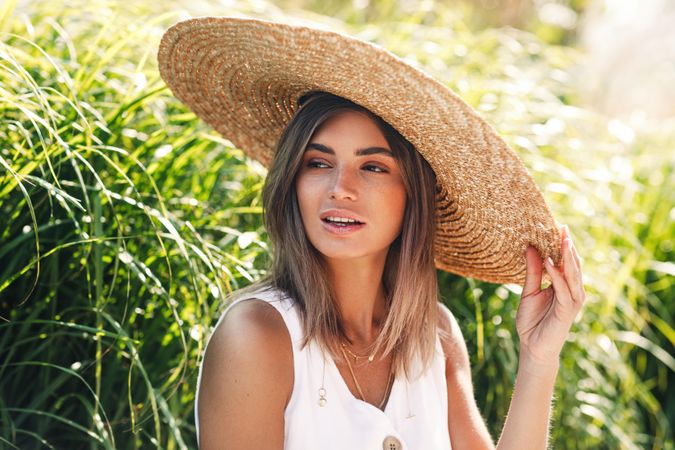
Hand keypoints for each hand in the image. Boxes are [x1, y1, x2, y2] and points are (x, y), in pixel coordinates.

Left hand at [516, 225, 585, 369]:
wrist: (532, 348)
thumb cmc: (531, 321)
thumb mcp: (528, 291)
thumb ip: (532, 271)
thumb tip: (530, 247)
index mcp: (563, 286)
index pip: (565, 261)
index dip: (562, 245)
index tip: (557, 226)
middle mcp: (572, 291)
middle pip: (573, 264)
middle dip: (568, 246)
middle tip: (563, 227)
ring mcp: (572, 301)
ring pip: (573, 275)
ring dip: (567, 257)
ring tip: (562, 239)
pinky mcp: (567, 311)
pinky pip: (563, 289)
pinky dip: (556, 275)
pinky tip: (549, 262)